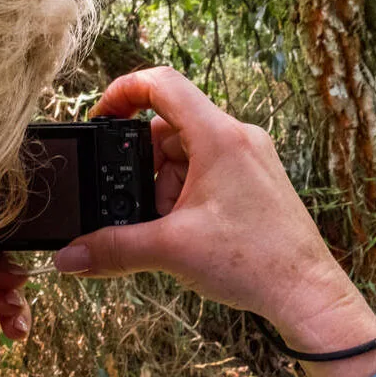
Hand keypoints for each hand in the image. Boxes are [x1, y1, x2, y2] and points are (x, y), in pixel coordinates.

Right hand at [55, 68, 375, 376]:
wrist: (306, 292)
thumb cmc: (255, 262)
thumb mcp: (172, 250)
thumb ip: (113, 249)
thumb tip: (69, 257)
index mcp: (220, 137)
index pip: (162, 84)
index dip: (122, 92)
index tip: (100, 118)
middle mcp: (238, 139)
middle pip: (171, 129)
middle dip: (144, 166)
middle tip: (137, 206)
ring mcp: (250, 160)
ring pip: (188, 155)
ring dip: (164, 186)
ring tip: (168, 228)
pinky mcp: (255, 182)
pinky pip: (208, 173)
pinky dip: (185, 195)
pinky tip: (184, 231)